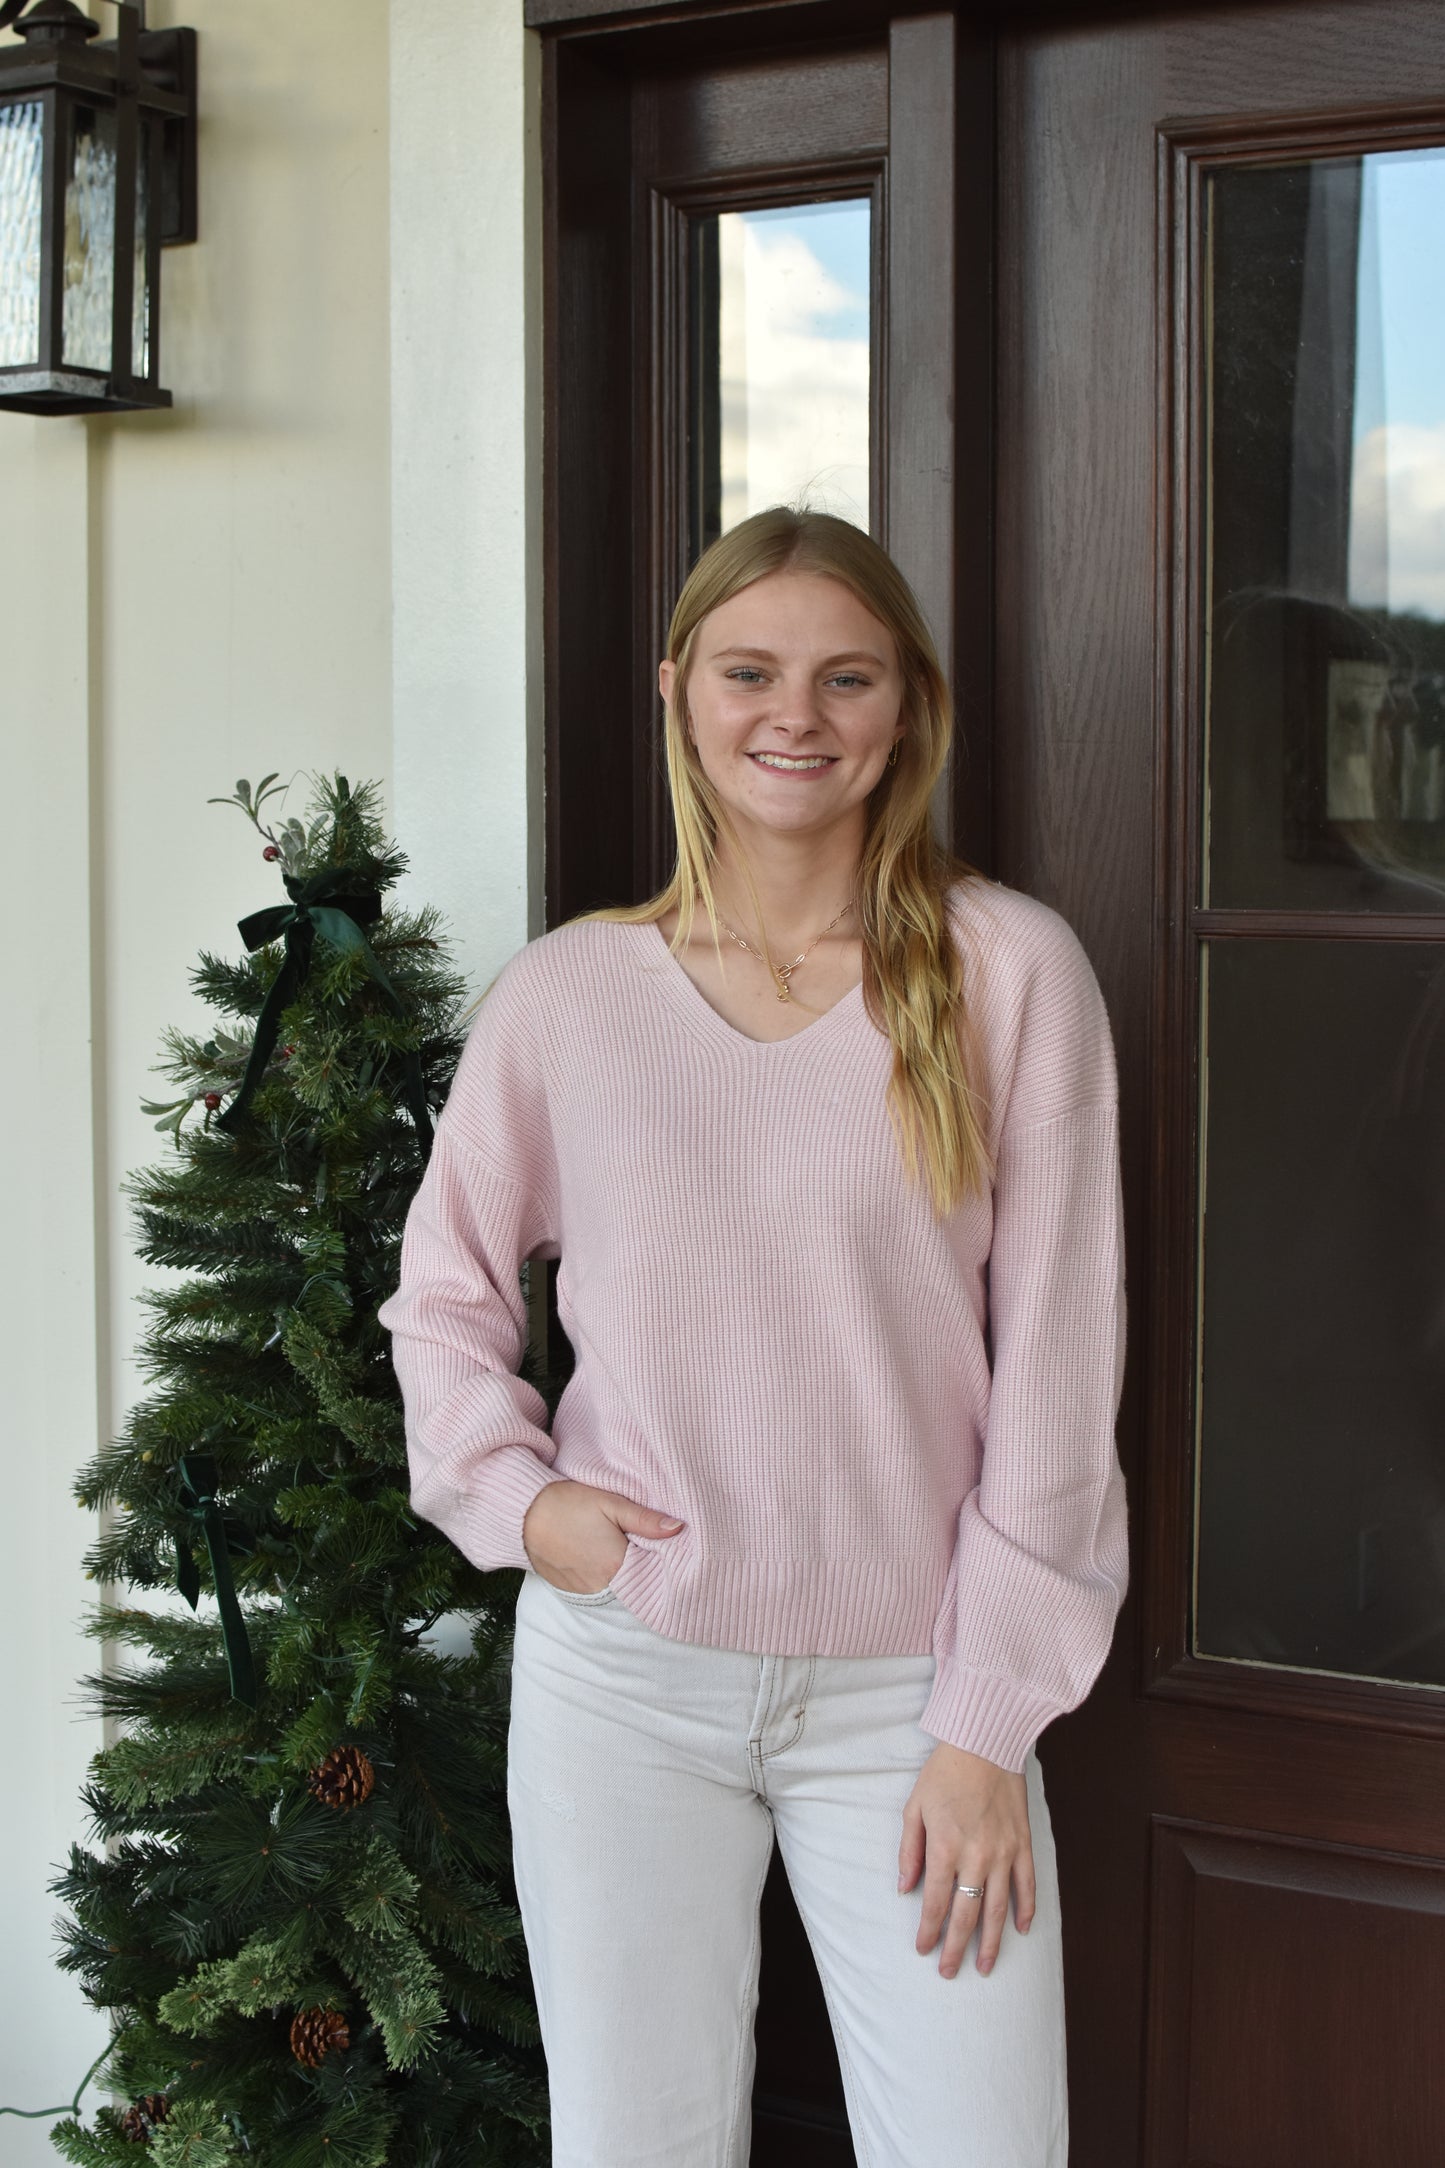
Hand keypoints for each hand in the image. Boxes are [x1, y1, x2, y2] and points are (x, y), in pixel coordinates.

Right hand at [522, 1478, 685, 1593]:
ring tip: (621, 1552)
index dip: (662, 1562)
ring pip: (617, 1590)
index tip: (667, 1550)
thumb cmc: (569, 1504)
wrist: (525, 1513)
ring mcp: (584, 1592)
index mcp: (616, 1566)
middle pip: (635, 1585)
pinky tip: (602, 1559)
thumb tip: (679, 1528)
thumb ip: (645, 1520)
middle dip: (643, 1570)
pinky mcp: (570, 1592)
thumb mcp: (610, 1504)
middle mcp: (602, 1587)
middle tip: (646, 1549)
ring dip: (623, 1576)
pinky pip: (597, 1591)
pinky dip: (604, 1580)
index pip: (653, 1574)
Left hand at [898, 1743, 1035, 1978]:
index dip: (928, 1930)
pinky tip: (1021, 1929)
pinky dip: (1026, 1910)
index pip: (935, 1901)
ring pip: (999, 1909)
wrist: (985, 1744)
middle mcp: (976, 1856)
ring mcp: (1004, 1852)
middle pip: (966, 1914)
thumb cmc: (944, 1774)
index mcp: (945, 1847)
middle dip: (956, 1947)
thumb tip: (905, 1888)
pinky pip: (1027, 1885)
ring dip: (992, 1942)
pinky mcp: (1023, 1844)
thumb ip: (909, 1851)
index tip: (923, 1949)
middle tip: (949, 1972)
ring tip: (986, 1967)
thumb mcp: (914, 1807)